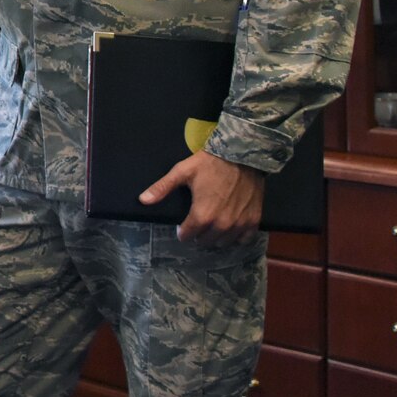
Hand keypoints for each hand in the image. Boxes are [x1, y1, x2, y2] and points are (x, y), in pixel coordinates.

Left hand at [140, 152, 265, 244]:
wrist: (243, 154)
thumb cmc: (210, 163)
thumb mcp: (182, 172)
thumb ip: (162, 188)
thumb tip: (143, 200)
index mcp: (202, 215)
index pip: (187, 236)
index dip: (182, 231)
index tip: (182, 225)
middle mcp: (222, 224)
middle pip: (205, 241)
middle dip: (198, 235)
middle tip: (197, 224)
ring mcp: (240, 223)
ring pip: (223, 242)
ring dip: (216, 237)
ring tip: (212, 226)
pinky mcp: (254, 219)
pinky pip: (244, 238)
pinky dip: (237, 236)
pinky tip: (231, 228)